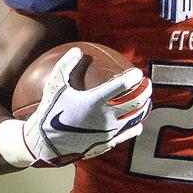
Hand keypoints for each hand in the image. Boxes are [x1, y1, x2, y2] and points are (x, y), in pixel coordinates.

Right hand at [21, 46, 151, 166]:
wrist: (46, 142)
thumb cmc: (50, 111)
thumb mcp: (55, 85)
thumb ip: (65, 65)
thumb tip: (77, 49)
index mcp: (95, 101)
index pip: (122, 85)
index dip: (133, 77)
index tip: (137, 72)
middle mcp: (105, 117)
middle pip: (135, 102)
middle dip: (146, 91)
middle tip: (147, 84)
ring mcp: (108, 132)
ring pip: (135, 118)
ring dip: (144, 107)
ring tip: (146, 100)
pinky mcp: (108, 143)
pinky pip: (128, 134)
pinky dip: (136, 127)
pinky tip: (138, 123)